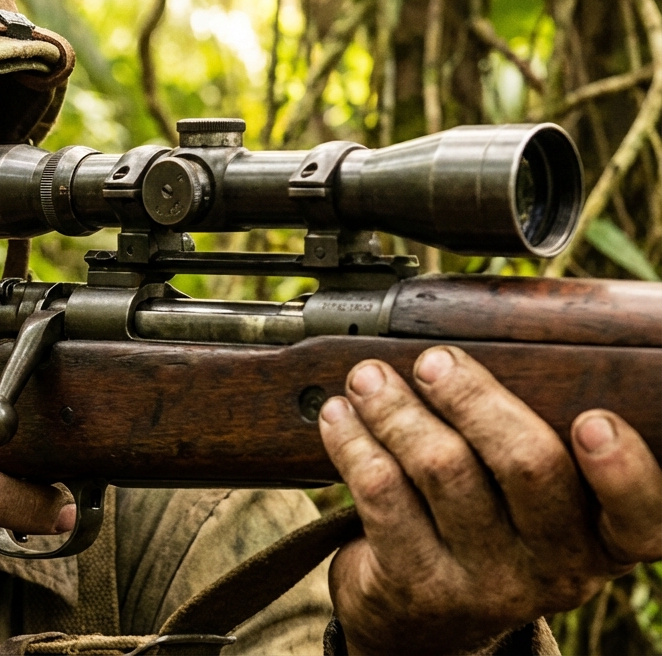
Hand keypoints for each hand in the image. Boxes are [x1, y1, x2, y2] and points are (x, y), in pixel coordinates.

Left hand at [319, 345, 661, 654]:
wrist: (421, 620)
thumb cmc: (485, 530)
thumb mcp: (530, 504)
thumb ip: (529, 439)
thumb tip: (473, 350)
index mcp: (601, 537)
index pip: (642, 517)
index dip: (623, 471)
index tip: (594, 421)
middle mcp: (556, 567)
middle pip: (528, 464)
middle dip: (474, 398)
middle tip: (433, 362)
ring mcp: (486, 581)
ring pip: (443, 468)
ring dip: (398, 409)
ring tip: (368, 378)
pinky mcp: (417, 583)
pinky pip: (382, 493)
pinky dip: (355, 442)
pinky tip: (339, 418)